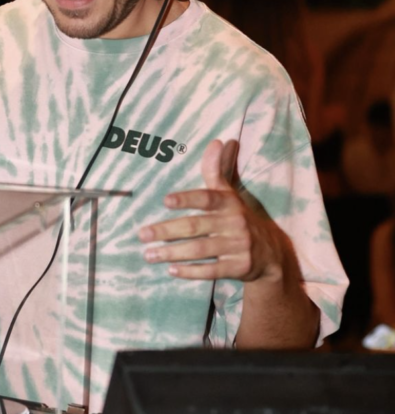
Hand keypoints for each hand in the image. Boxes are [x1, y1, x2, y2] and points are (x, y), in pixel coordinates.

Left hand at [138, 139, 288, 282]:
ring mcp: (238, 246)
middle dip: (166, 230)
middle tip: (142, 234)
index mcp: (229, 203)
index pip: (207, 198)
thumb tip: (217, 142)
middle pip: (196, 226)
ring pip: (200, 250)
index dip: (187, 199)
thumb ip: (216, 171)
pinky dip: (191, 271)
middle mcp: (235, 223)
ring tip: (149, 255)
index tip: (165, 201)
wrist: (271, 253)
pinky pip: (212, 271)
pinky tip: (171, 270)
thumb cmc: (239, 218)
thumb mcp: (229, 194)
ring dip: (172, 253)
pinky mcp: (240, 267)